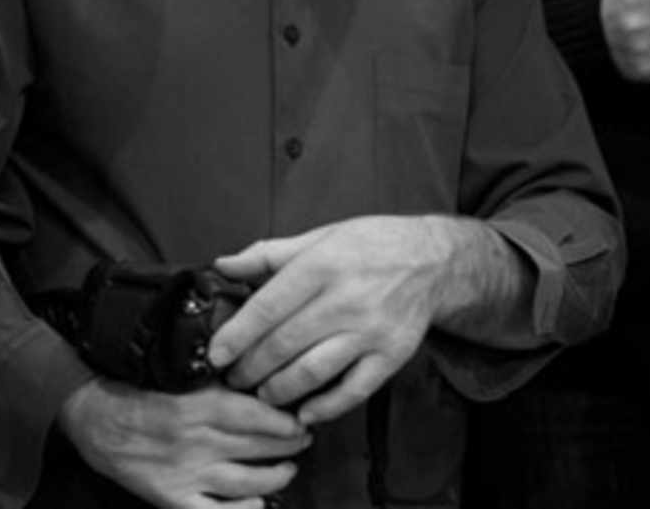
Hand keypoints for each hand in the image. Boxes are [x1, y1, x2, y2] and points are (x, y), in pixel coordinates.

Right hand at [59, 378, 308, 508]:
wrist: (96, 420)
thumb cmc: (142, 393)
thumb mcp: (181, 378)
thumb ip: (219, 384)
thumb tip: (263, 385)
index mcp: (199, 406)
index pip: (258, 416)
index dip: (286, 422)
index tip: (302, 420)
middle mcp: (196, 441)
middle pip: (258, 447)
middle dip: (289, 446)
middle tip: (304, 440)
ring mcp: (186, 474)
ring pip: (246, 481)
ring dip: (276, 476)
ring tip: (287, 469)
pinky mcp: (172, 498)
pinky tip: (258, 504)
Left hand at [209, 216, 452, 425]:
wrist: (434, 260)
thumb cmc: (372, 245)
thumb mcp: (321, 236)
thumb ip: (269, 254)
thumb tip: (223, 265)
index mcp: (322, 265)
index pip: (267, 307)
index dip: (236, 336)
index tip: (215, 355)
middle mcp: (346, 299)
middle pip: (284, 344)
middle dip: (250, 368)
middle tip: (233, 378)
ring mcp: (370, 331)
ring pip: (312, 372)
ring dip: (279, 390)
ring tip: (263, 393)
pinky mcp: (391, 356)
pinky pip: (353, 391)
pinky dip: (325, 408)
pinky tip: (305, 413)